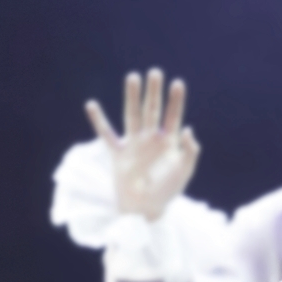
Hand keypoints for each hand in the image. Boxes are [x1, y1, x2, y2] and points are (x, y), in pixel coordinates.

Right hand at [85, 69, 200, 221]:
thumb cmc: (167, 191)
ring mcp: (133, 144)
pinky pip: (106, 134)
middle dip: (154, 92)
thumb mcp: (184, 172)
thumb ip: (190, 151)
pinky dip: (98, 120)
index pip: (173, 116)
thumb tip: (189, 128)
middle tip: (155, 72)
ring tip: (132, 77)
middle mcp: (150, 139)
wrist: (145, 208)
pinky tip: (91, 105)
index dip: (176, 101)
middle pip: (152, 110)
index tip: (178, 83)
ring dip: (132, 97)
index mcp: (169, 142)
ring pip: (132, 115)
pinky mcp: (118, 153)